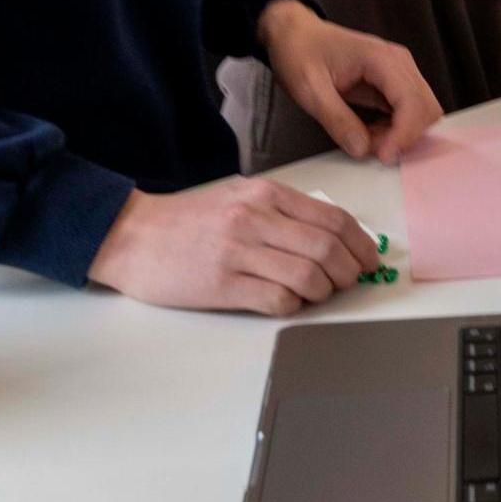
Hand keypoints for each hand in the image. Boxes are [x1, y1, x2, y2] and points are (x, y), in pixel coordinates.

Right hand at [86, 178, 379, 314]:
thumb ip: (283, 212)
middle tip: (350, 281)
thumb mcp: (240, 198)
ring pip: (309, 276)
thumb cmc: (189, 220)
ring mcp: (238, 252)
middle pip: (328, 248)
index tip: (369, 259)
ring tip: (318, 294)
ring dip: (324, 291)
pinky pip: (277, 300)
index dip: (361, 244)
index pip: (334, 219)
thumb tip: (333, 235)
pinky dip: (294, 306)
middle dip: (350, 271)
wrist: (132, 235)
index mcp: (266, 195)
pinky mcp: (222, 285)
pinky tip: (287, 302)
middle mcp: (256, 219)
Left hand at [258, 0, 441, 162]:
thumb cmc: (300, 52)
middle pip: (426, 108)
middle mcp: (398, 63)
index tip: (384, 156)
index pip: (412, 101)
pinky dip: (396, 130)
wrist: (294, 34)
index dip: (404, 134)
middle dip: (404, 136)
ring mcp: (398, 72)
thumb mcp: (309, 89)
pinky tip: (371, 132)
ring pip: (422, 112)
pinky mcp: (393, 83)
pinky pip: (408, 112)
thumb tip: (361, 148)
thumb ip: (336, 119)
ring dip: (401, 134)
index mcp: (381, 59)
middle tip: (372, 149)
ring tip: (368, 140)